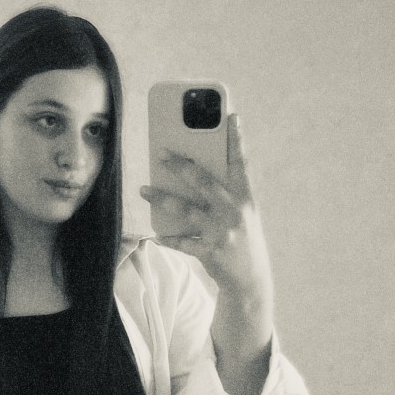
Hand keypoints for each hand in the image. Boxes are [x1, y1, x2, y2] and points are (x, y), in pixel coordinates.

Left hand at [140, 113, 274, 394]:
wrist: (250, 280)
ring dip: (162, 199)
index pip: (241, 162)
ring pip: (187, 209)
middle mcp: (236, 211)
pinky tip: (152, 236)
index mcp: (246, 197)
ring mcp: (223, 231)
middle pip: (204, 181)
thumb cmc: (241, 239)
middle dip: (181, 165)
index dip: (236, 138)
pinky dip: (167, 239)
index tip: (231, 114)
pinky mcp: (211, 251)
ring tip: (144, 190)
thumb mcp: (242, 214)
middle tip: (161, 153)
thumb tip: (191, 172)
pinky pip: (183, 243)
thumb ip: (223, 193)